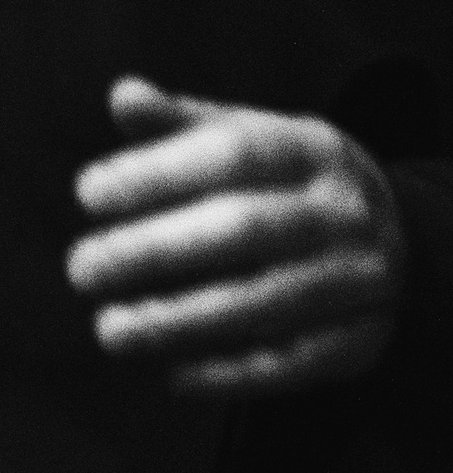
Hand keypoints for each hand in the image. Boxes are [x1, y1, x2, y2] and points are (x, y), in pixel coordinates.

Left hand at [65, 74, 407, 397]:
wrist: (390, 239)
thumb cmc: (284, 184)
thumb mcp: (246, 139)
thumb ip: (180, 124)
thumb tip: (122, 95)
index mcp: (311, 149)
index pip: (233, 153)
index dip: (156, 173)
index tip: (88, 194)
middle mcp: (344, 210)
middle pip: (244, 229)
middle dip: (154, 251)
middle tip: (81, 269)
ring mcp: (360, 277)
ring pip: (264, 302)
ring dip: (178, 320)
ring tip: (109, 328)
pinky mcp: (361, 340)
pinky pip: (292, 362)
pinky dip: (228, 373)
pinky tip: (170, 376)